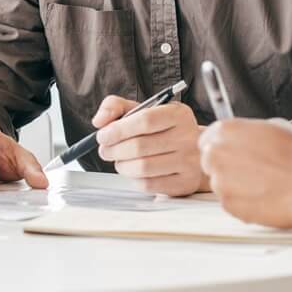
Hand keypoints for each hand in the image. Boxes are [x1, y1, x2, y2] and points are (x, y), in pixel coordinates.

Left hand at [91, 94, 206, 195]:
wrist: (191, 151)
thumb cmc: (160, 129)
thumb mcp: (140, 109)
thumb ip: (115, 106)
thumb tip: (99, 121)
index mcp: (177, 114)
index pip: (144, 120)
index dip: (118, 130)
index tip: (102, 136)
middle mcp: (187, 137)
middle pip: (139, 146)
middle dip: (114, 150)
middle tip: (105, 150)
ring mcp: (189, 162)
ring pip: (142, 167)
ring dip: (122, 165)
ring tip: (119, 160)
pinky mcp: (185, 182)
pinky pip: (149, 184)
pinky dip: (133, 179)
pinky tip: (134, 171)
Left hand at [199, 118, 291, 227]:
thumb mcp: (272, 127)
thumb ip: (246, 133)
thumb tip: (239, 138)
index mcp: (224, 130)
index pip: (207, 140)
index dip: (224, 149)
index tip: (235, 155)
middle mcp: (216, 154)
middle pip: (210, 163)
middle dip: (228, 168)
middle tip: (254, 172)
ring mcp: (220, 181)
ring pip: (221, 185)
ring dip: (237, 186)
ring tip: (266, 185)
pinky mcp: (229, 205)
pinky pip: (232, 204)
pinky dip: (245, 203)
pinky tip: (266, 197)